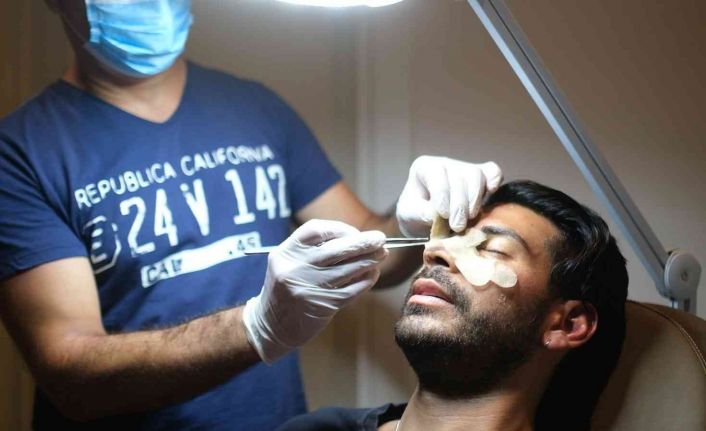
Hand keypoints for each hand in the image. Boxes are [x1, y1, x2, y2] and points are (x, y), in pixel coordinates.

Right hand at [242, 219, 387, 363]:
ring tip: (382, 255)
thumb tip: (357, 238)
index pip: (316, 230)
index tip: (355, 232)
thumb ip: (314, 250)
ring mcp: (308, 288)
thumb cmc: (287, 288)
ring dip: (369, 260)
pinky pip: (351, 290)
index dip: (340, 228)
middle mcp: (294, 268)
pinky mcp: (321, 306)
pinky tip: (372, 275)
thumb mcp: (289, 263)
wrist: (271, 325)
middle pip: (336, 249)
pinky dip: (366, 280)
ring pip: (348, 269)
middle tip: (380, 239)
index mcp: (285, 252)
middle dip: (362, 242)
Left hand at [396, 155, 501, 235]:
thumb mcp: (409, 215)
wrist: (425, 220)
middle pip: (459, 176)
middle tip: (457, 226)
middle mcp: (445, 163)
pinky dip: (494, 180)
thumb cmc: (415, 214)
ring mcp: (464, 168)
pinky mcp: (481, 176)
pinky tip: (491, 192)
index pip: (436, 174)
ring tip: (469, 219)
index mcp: (424, 168)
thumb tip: (435, 214)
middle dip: (459, 204)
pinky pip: (492, 171)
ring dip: (474, 200)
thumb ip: (419, 213)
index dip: (442, 194)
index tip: (442, 215)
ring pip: (476, 175)